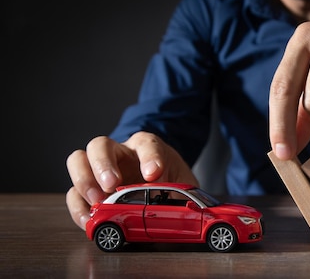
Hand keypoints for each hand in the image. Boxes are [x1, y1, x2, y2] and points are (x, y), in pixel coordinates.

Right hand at [65, 131, 197, 229]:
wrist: (162, 182)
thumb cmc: (169, 178)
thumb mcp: (180, 182)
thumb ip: (176, 190)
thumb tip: (168, 202)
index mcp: (145, 147)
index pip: (146, 144)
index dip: (149, 157)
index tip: (153, 174)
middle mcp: (119, 153)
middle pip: (100, 145)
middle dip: (103, 164)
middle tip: (112, 184)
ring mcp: (101, 170)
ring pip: (78, 162)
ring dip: (84, 182)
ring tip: (97, 202)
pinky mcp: (90, 190)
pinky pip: (74, 194)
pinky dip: (78, 208)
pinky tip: (89, 220)